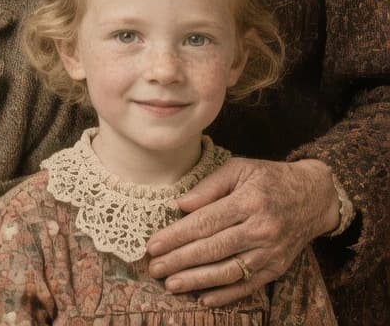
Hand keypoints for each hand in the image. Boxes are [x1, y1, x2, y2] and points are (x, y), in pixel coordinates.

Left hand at [145, 157, 338, 306]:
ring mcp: (270, 252)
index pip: (204, 223)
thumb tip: (181, 205)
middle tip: (153, 268)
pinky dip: (226, 295)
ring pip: (228, 271)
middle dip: (179, 261)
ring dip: (197, 281)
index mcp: (248, 202)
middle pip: (212, 249)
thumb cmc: (269, 178)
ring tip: (171, 285)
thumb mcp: (240, 168)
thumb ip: (209, 186)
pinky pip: (249, 286)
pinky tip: (204, 298)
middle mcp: (260, 230)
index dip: (176, 236)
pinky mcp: (277, 268)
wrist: (314, 197)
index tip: (153, 245)